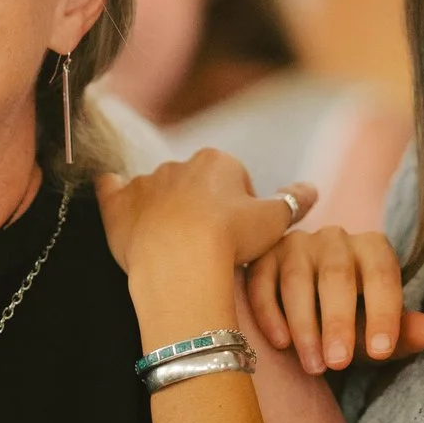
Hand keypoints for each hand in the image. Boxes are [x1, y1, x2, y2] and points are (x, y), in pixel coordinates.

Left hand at [98, 151, 315, 333]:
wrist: (180, 260)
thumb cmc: (230, 239)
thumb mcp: (275, 221)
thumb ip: (294, 201)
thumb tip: (311, 189)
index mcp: (219, 162)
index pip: (233, 180)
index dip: (239, 209)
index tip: (239, 236)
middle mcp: (180, 164)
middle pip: (195, 185)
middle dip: (202, 208)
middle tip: (209, 244)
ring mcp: (145, 183)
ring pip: (158, 191)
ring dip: (165, 209)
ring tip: (174, 245)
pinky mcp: (117, 203)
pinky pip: (112, 190)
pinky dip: (115, 193)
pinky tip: (117, 199)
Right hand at [245, 226, 423, 373]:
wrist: (307, 311)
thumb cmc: (350, 322)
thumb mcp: (376, 332)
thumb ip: (403, 333)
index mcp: (373, 248)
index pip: (383, 274)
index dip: (384, 313)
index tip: (381, 351)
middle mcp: (335, 238)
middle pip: (337, 275)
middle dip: (339, 322)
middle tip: (338, 364)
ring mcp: (296, 243)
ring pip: (297, 280)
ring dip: (304, 325)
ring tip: (313, 365)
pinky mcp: (263, 256)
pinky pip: (262, 282)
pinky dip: (269, 313)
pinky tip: (280, 344)